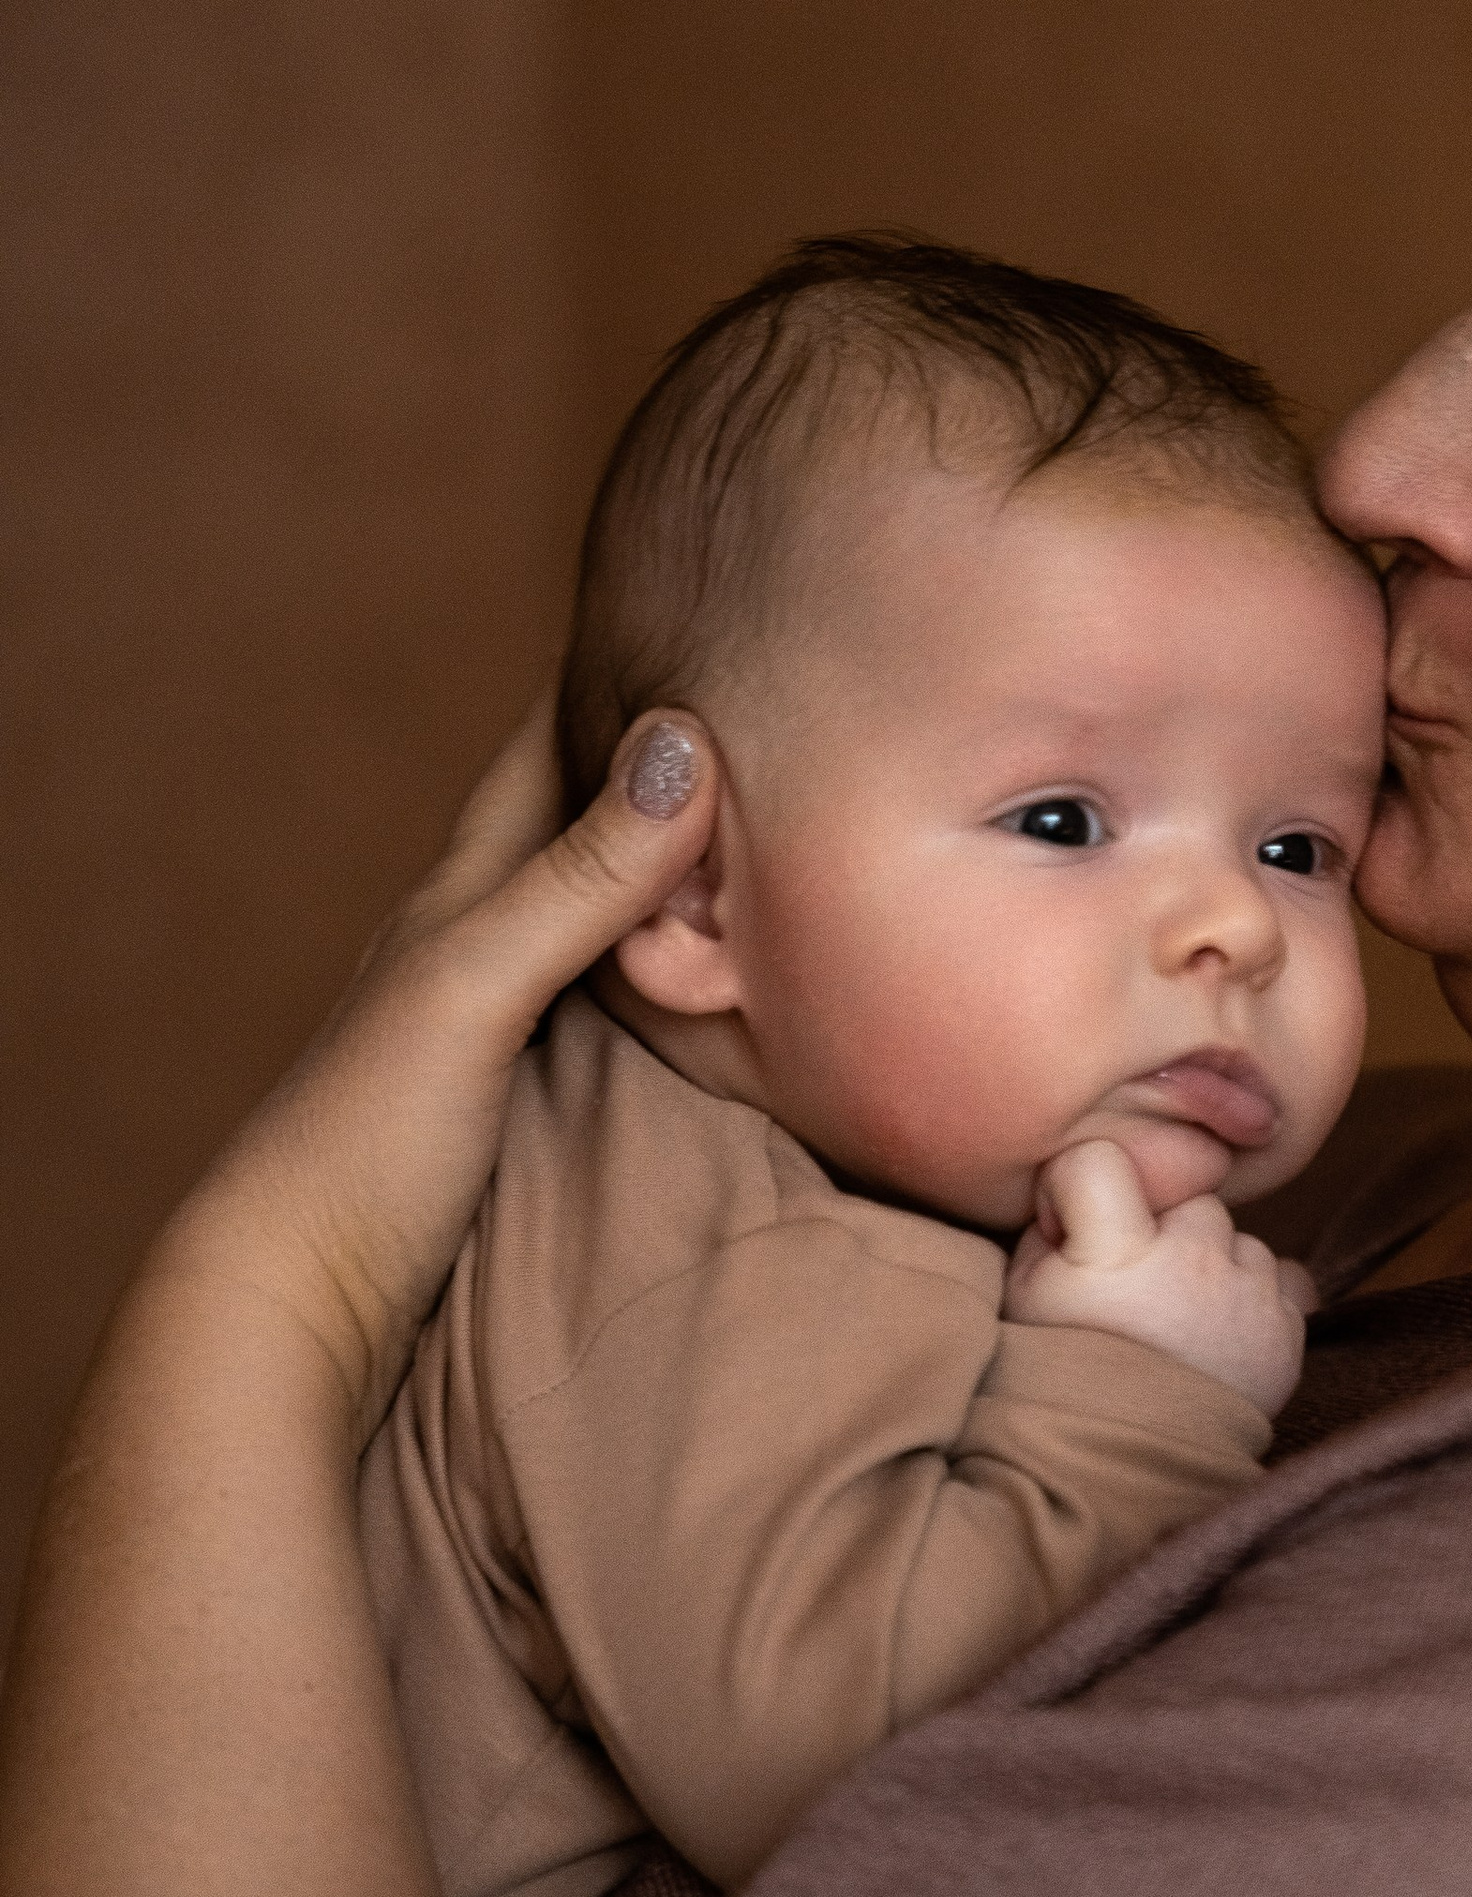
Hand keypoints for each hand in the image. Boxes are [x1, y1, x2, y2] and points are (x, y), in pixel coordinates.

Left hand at [164, 696, 718, 1440]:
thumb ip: (578, 879)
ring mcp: (496, 1023)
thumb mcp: (476, 988)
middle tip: (749, 691)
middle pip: (575, 821)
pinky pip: (608, 994)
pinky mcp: (520, 1102)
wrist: (294, 1302)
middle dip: (652, 753)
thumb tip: (685, 743)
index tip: (690, 594)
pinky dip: (658, 958)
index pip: (545, 748)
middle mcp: (476, 943)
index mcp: (461, 896)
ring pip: (592, 910)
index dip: (610, 671)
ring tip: (752, 816)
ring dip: (661, 861)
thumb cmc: (363, 1140)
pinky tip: (698, 972)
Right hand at [1004, 1139, 1316, 1418]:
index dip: (1080, 1186)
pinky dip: (1259, 1299)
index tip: (1073, 1230)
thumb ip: (1049, 1231)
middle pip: (1189, 1201)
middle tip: (1139, 1291)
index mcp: (1114, 1254)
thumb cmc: (1061, 1378)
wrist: (1124, 1468)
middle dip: (1165, 1233)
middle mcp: (1189, 1263)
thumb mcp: (1024, 1300)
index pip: (1099, 1161)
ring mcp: (1244, 1297)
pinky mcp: (1285, 1333)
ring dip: (1215, 1267)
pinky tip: (1222, 1332)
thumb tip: (1075, 1197)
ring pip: (1239, 1239)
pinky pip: (1284, 1278)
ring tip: (1180, 1323)